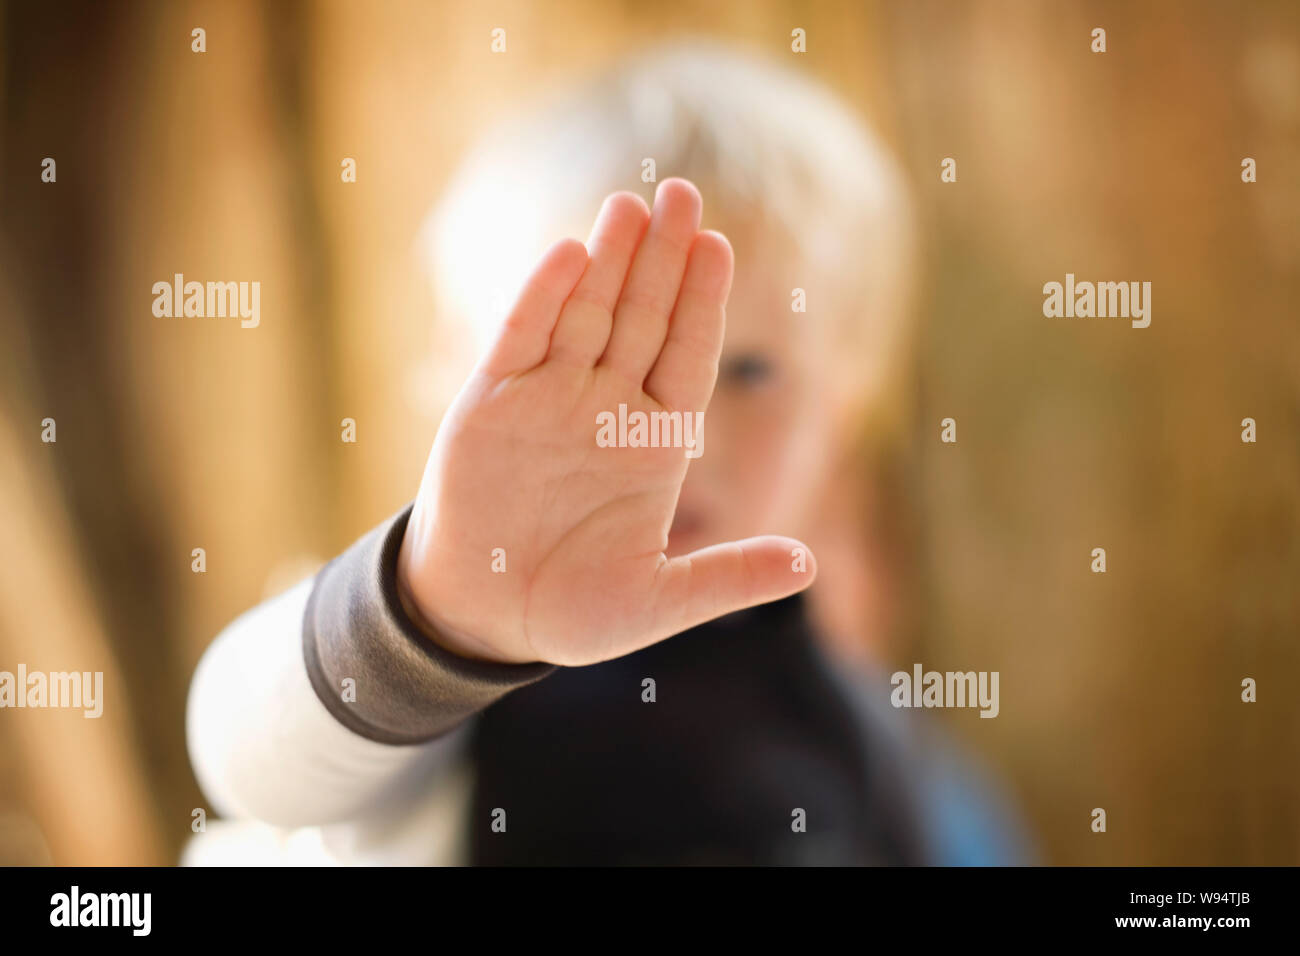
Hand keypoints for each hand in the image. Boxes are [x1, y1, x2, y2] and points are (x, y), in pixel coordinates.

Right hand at [397, 178, 815, 665]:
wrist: (484, 618)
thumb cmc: (575, 613)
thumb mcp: (657, 603)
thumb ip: (726, 578)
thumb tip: (808, 564)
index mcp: (655, 445)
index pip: (687, 356)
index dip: (703, 304)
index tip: (721, 248)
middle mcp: (606, 409)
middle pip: (642, 319)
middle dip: (664, 260)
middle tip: (685, 192)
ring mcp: (549, 399)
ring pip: (585, 314)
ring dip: (608, 261)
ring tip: (632, 205)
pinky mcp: (492, 403)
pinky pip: (521, 338)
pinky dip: (542, 297)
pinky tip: (568, 253)